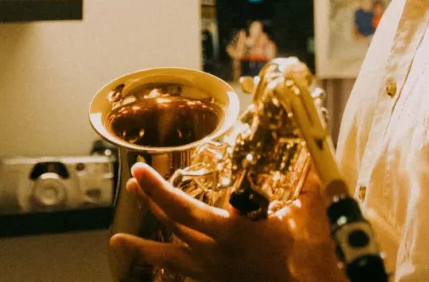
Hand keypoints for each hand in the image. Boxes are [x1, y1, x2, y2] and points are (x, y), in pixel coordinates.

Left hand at [110, 163, 346, 281]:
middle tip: (133, 183)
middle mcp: (214, 252)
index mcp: (230, 231)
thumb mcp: (310, 215)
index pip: (183, 207)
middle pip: (170, 226)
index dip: (158, 189)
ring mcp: (212, 272)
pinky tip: (160, 271)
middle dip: (149, 202)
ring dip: (142, 246)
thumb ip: (308, 184)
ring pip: (169, 258)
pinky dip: (168, 272)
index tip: (140, 172)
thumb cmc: (307, 259)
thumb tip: (310, 157)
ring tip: (118, 240)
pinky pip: (185, 278)